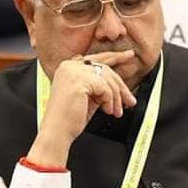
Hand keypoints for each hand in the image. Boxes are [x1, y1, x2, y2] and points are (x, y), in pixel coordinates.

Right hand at [27, 50, 137, 168]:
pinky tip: (107, 110)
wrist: (57, 132)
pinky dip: (110, 101)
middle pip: (105, 68)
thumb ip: (98, 86)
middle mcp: (70, 66)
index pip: (97, 59)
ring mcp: (73, 72)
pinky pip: (105, 88)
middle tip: (130, 99)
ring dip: (116, 97)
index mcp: (69, 67)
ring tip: (117, 111)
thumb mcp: (87, 97)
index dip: (115, 56)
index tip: (129, 56)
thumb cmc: (69, 119)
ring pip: (107, 78)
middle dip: (121, 86)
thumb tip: (117, 86)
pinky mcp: (79, 81)